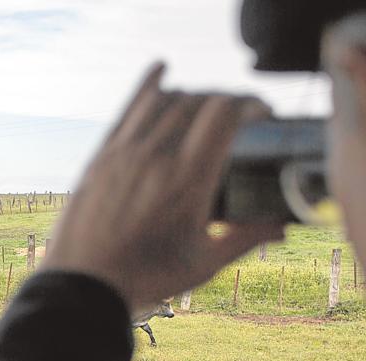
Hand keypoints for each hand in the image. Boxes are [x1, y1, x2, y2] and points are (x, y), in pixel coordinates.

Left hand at [43, 63, 285, 309]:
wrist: (83, 285)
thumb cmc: (146, 278)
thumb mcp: (204, 263)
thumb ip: (245, 238)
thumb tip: (282, 228)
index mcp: (190, 179)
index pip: (225, 113)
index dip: (249, 103)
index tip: (261, 113)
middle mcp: (157, 157)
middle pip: (198, 101)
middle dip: (225, 99)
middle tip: (237, 113)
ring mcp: (125, 154)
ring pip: (165, 100)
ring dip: (192, 95)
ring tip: (206, 106)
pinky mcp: (101, 157)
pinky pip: (128, 109)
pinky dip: (148, 85)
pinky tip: (162, 70)